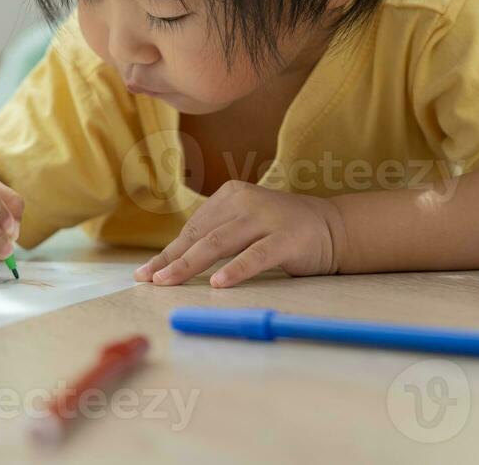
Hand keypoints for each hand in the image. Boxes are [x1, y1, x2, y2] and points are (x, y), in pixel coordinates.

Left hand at [134, 181, 342, 287]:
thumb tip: (172, 263)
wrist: (333, 227)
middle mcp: (245, 200)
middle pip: (200, 235)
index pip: (192, 228)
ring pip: (220, 243)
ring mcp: (266, 217)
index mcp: (230, 194)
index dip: (168, 252)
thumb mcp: (244, 225)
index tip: (145, 273)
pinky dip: (235, 270)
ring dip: (190, 264)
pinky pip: (255, 255)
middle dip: (171, 259)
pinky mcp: (287, 237)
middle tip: (149, 279)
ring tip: (168, 282)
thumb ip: (215, 236)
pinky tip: (218, 283)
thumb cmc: (279, 231)